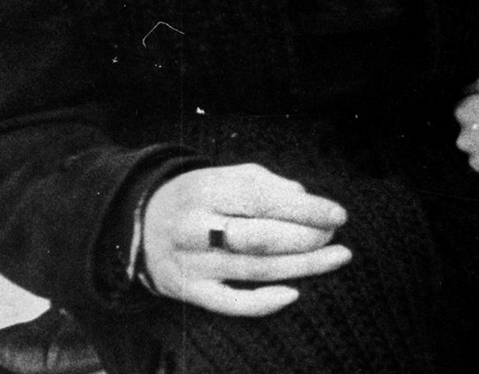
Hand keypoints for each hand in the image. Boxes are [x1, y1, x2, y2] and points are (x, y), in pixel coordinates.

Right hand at [139, 165, 349, 315]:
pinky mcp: (188, 291)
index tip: (339, 215)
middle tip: (334, 236)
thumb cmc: (201, 197)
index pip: (264, 200)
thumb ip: (269, 185)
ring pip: (254, 269)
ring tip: (335, 258)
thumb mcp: (228, 177)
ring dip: (301, 266)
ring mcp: (191, 263)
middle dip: (306, 238)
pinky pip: (230, 303)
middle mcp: (195, 228)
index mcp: (207, 191)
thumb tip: (307, 200)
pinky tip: (292, 294)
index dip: (306, 209)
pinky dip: (263, 302)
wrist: (139, 224)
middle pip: (261, 237)